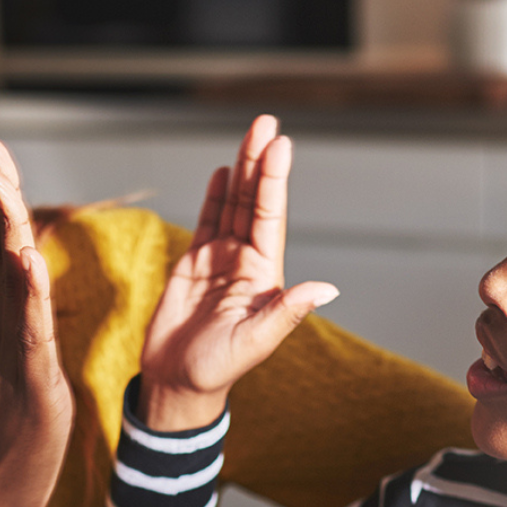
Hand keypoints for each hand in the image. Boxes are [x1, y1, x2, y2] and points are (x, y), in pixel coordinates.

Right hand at [139, 114, 339, 430]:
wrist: (178, 383)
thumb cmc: (217, 370)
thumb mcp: (256, 342)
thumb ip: (287, 312)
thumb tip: (328, 289)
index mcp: (266, 278)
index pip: (271, 220)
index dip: (274, 182)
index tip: (280, 147)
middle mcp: (247, 263)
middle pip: (254, 203)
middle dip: (259, 163)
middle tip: (266, 123)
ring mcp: (221, 261)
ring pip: (233, 207)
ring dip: (241, 171)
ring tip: (251, 134)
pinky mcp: (194, 265)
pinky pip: (208, 222)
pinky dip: (217, 197)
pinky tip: (226, 172)